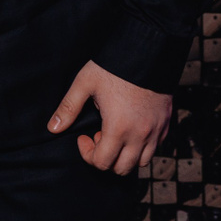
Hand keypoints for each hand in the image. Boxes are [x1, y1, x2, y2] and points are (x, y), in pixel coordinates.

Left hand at [48, 60, 171, 174]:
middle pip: (122, 169)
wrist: (147, 50)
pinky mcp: (166, 124)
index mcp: (118, 128)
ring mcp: (156, 131)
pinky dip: (143, 146)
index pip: (102, 163)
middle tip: (99, 135)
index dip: (88, 154)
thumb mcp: (85, 83)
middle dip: (107, 159)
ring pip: (141, 162)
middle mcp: (140, 135)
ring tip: (117, 133)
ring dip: (126, 155)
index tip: (83, 136)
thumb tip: (53, 128)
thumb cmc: (114, 66)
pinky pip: (156, 148)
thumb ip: (68, 108)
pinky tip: (132, 127)